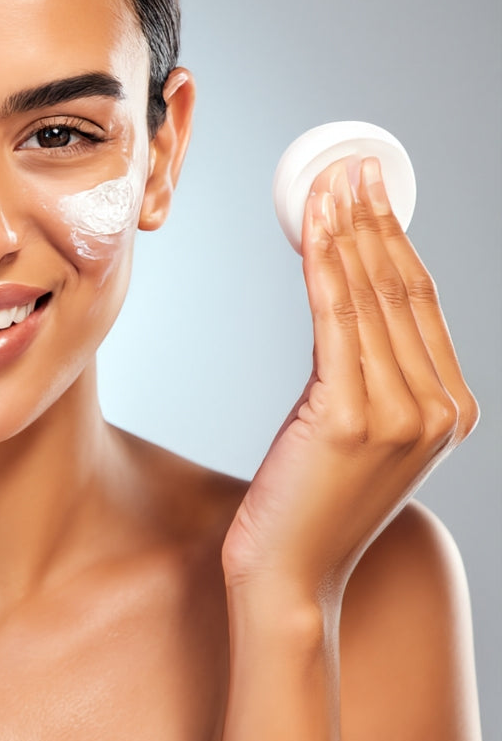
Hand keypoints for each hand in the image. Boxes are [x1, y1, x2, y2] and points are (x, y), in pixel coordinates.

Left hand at [223, 156, 478, 599]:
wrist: (291, 574)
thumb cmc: (312, 499)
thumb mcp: (357, 429)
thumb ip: (369, 373)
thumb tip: (345, 300)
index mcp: (449, 408)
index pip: (422, 301)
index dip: (396, 237)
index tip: (371, 190)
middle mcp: (438, 408)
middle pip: (401, 288)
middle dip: (373, 219)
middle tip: (351, 166)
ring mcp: (401, 414)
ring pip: (370, 296)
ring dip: (347, 229)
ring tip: (330, 181)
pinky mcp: (351, 418)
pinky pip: (336, 320)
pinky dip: (324, 264)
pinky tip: (312, 225)